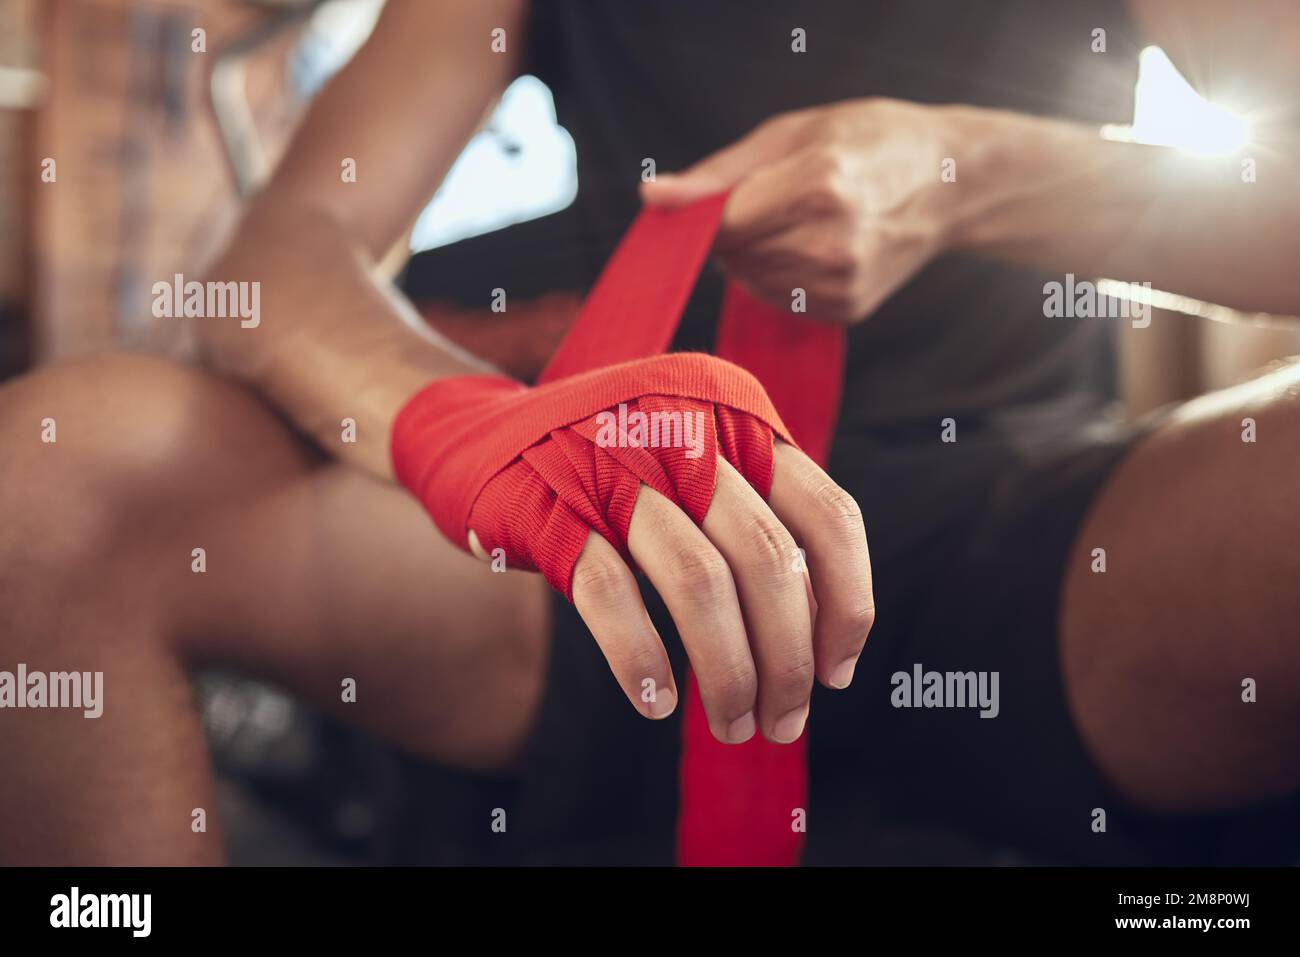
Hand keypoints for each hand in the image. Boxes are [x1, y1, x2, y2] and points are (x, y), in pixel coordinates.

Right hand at [502, 439, 872, 746]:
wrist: (479, 434)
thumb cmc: (609, 467)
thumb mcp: (694, 465)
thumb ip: (755, 523)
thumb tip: (822, 633)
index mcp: (736, 416)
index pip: (827, 514)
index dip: (846, 604)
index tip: (836, 674)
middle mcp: (683, 428)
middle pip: (767, 558)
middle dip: (787, 659)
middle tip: (783, 722)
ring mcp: (613, 464)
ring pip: (700, 580)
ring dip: (728, 672)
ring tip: (731, 725)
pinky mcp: (550, 508)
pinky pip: (611, 594)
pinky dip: (641, 658)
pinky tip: (656, 702)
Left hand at [642, 98, 964, 323]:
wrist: (950, 183)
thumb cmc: (871, 143)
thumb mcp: (793, 133)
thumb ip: (717, 175)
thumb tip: (653, 198)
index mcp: (818, 186)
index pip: (723, 226)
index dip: (703, 218)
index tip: (702, 205)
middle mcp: (832, 243)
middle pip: (733, 256)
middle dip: (733, 231)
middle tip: (772, 198)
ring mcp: (842, 283)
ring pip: (749, 282)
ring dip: (753, 255)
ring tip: (797, 219)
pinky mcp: (846, 310)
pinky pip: (776, 300)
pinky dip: (778, 276)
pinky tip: (813, 246)